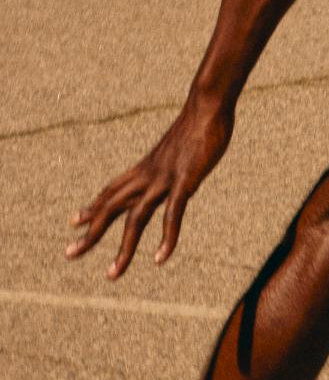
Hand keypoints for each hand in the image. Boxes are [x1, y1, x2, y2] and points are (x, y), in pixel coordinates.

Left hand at [68, 93, 233, 278]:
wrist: (207, 106)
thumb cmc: (198, 123)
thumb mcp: (178, 147)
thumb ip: (172, 161)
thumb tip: (176, 165)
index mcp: (145, 168)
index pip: (111, 190)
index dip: (92, 206)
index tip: (73, 221)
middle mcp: (147, 175)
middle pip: (112, 208)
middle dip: (90, 233)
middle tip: (69, 254)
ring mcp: (164, 179)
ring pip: (136, 219)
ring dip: (123, 249)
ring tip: (111, 274)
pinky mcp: (185, 181)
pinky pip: (172, 214)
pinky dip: (167, 238)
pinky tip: (161, 258)